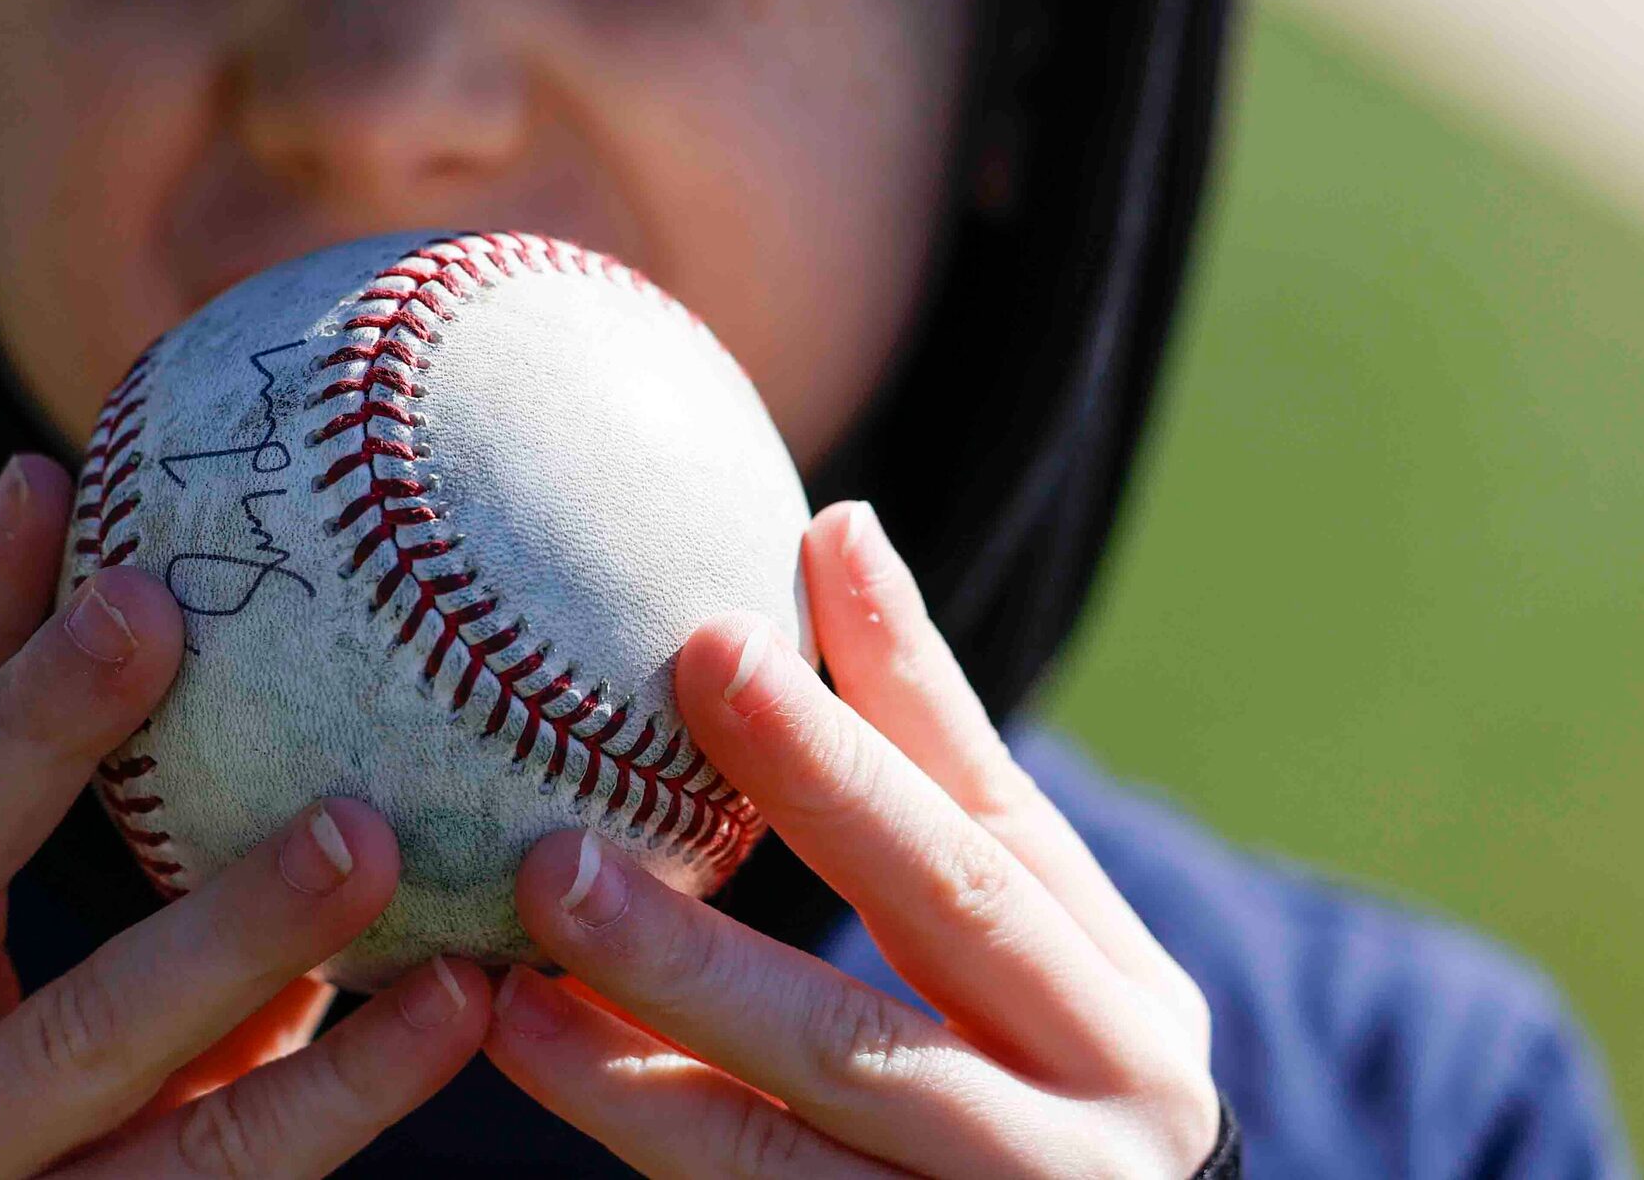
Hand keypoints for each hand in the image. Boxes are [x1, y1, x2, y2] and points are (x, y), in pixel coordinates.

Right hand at [0, 454, 489, 1178]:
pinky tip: (456, 1003)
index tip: (45, 475)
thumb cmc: (93, 1134)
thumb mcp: (80, 991)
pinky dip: (345, 1088)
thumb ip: (150, 852)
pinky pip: (222, 1174)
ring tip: (367, 830)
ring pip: (85, 1045)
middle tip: (162, 603)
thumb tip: (292, 610)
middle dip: (34, 728)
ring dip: (227, 928)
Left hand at [484, 501, 1219, 1177]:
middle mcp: (1098, 1120)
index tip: (714, 637)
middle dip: (740, 892)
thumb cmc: (1051, 1075)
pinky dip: (642, 1127)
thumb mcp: (1029, 931)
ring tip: (523, 949)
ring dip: (658, 1028)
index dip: (850, 740)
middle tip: (570, 828)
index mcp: (1121, 1001)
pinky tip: (533, 1048)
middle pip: (908, 979)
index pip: (983, 836)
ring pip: (811, 1127)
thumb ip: (928, 754)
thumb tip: (841, 524)